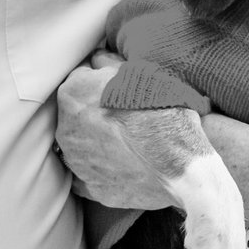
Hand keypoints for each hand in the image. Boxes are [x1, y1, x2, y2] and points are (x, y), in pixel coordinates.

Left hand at [52, 51, 171, 210]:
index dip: (102, 79)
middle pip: (76, 112)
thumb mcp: (139, 72)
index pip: (81, 77)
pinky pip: (85, 174)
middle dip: (94, 110)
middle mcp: (66, 128)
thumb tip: (97, 60)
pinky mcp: (90, 187)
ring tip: (127, 139)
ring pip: (80, 142)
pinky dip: (99, 167)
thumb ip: (108, 63)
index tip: (119, 86)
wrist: (181, 165)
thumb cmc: (164, 113)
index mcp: (74, 93)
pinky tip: (120, 162)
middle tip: (125, 113)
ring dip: (96, 138)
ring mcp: (76, 162)